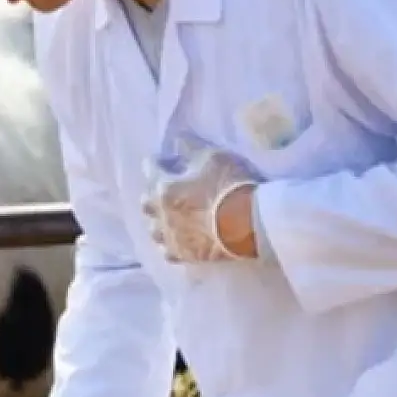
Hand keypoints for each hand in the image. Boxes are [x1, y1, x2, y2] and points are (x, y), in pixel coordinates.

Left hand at [141, 148, 258, 262]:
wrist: (250, 224)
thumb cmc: (231, 185)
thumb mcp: (213, 157)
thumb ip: (191, 149)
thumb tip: (178, 141)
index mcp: (164, 188)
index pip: (150, 168)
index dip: (158, 162)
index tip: (166, 160)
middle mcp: (161, 214)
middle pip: (146, 202)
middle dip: (153, 193)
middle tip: (169, 189)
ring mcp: (171, 237)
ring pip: (154, 230)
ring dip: (159, 221)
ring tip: (172, 217)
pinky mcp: (184, 255)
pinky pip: (168, 251)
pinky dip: (170, 243)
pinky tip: (179, 239)